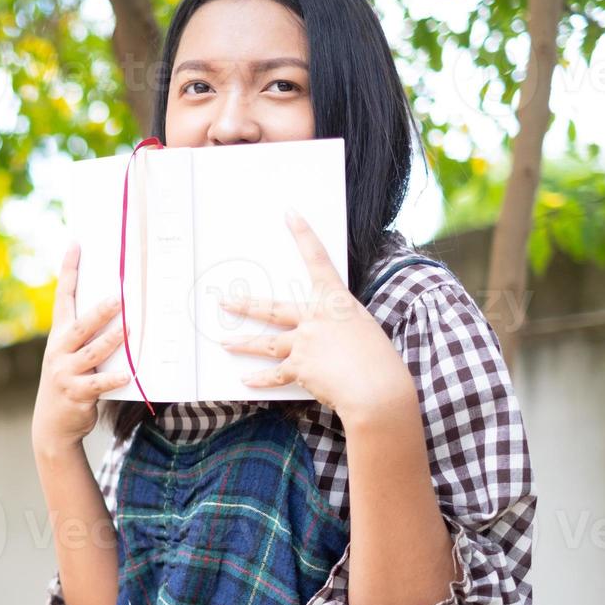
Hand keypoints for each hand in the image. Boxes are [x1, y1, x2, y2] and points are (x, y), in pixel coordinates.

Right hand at [32, 243, 132, 452]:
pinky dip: (113, 379)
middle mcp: (59, 351)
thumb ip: (85, 335)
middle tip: (120, 296)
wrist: (52, 424)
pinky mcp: (76, 393)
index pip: (63, 297)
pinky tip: (128, 374)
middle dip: (99, 310)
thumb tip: (115, 306)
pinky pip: (98, 384)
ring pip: (92, 352)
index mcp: (59, 336)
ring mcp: (65, 372)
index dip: (69, 270)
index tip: (76, 245)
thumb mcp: (69, 355)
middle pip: (80, 325)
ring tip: (130, 328)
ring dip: (112, 340)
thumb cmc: (69, 382)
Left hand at [218, 210, 414, 423]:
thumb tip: (324, 335)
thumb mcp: (364, 329)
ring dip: (243, 344)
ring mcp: (304, 342)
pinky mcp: (300, 369)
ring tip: (225, 343)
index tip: (290, 215)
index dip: (304, 235)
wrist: (376, 389)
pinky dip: (261, 380)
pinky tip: (246, 380)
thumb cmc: (380, 361)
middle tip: (225, 301)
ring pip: (266, 343)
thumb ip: (338, 325)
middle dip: (246, 305)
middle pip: (272, 309)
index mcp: (336, 301)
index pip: (318, 260)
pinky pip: (276, 375)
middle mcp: (315, 318)